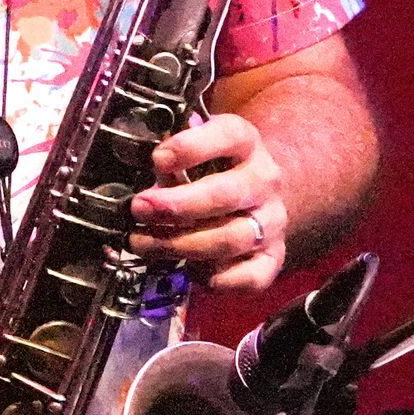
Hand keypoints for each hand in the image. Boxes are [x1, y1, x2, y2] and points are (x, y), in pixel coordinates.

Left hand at [129, 111, 287, 292]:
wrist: (257, 195)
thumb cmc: (213, 171)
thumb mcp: (195, 153)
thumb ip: (173, 161)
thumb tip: (147, 176)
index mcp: (246, 143)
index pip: (229, 135)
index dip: (191, 147)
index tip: (158, 159)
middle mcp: (265, 180)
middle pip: (225, 194)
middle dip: (176, 206)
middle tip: (140, 208)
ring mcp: (272, 221)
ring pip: (230, 239)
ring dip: (181, 245)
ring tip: (144, 243)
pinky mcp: (273, 257)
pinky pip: (248, 278)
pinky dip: (215, 279)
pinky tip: (190, 269)